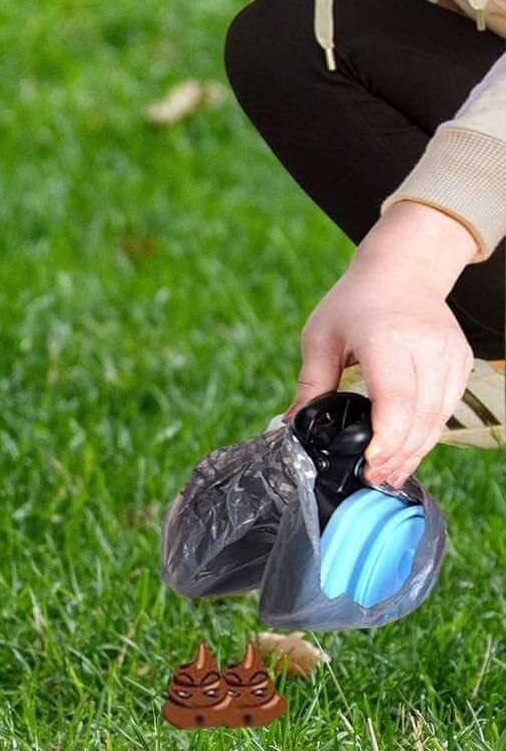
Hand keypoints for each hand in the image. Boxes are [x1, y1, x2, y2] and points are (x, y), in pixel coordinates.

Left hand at [284, 202, 476, 487]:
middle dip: (397, 454)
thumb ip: (310, 384)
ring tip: (387, 475)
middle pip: (420, 416)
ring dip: (414, 451)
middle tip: (371, 479)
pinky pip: (447, 408)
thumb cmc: (352, 304)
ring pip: (438, 418)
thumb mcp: (320, 338)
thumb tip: (289, 426)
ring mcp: (449, 354)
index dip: (387, 436)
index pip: (395, 397)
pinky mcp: (460, 362)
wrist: (401, 270)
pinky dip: (427, 434)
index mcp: (386, 337)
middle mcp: (426, 346)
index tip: (371, 463)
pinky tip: (405, 453)